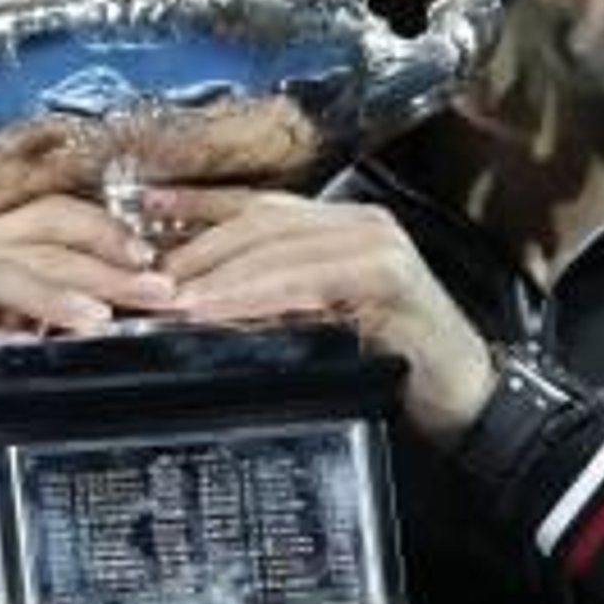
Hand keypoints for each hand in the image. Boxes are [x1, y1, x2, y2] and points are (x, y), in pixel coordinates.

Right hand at [0, 194, 178, 493]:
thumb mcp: (35, 328)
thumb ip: (76, 303)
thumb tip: (150, 294)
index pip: (51, 214)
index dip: (103, 230)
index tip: (149, 259)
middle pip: (35, 245)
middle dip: (101, 268)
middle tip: (153, 292)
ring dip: (53, 294)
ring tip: (100, 318)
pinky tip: (34, 352)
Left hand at [150, 187, 494, 443]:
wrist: (465, 399)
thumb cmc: (396, 366)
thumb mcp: (321, 325)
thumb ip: (274, 302)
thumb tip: (195, 299)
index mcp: (342, 225)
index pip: (257, 205)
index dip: (195, 204)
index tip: (137, 208)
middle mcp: (360, 221)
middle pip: (259, 220)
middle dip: (195, 246)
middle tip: (144, 277)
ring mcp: (376, 241)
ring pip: (276, 244)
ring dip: (215, 272)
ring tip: (168, 296)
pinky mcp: (386, 272)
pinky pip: (302, 278)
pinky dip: (253, 293)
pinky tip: (216, 308)